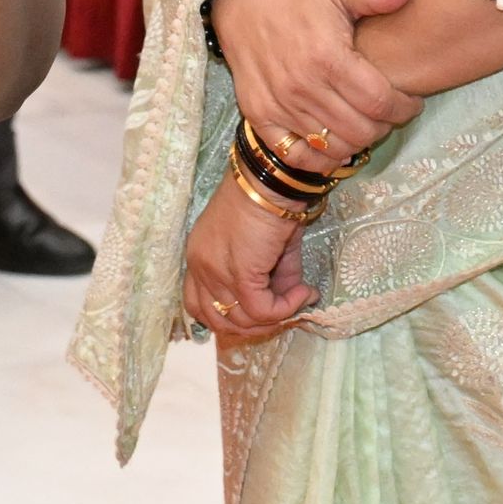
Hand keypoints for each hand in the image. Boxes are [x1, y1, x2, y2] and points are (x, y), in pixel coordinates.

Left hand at [185, 173, 312, 343]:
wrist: (273, 178)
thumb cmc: (270, 201)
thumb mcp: (268, 246)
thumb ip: (275, 278)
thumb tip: (294, 301)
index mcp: (199, 257)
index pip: (199, 306)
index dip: (231, 317)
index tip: (262, 312)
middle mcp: (199, 266)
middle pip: (218, 321)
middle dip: (254, 325)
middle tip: (283, 312)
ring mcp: (215, 271)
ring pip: (241, 320)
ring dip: (274, 317)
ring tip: (298, 297)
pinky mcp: (239, 273)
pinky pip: (261, 310)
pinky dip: (285, 308)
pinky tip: (303, 293)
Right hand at [208, 0, 420, 163]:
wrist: (245, 9)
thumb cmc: (300, 3)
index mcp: (327, 57)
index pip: (379, 101)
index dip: (403, 108)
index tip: (411, 103)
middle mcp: (303, 86)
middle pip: (361, 130)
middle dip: (385, 126)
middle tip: (389, 114)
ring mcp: (280, 106)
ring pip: (334, 146)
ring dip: (358, 142)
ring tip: (365, 125)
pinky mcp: (260, 118)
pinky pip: (297, 155)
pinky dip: (321, 159)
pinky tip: (336, 144)